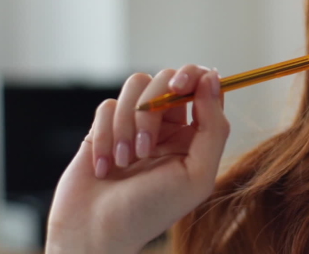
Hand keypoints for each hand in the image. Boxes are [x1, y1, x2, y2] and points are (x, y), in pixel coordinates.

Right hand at [45, 66, 229, 253]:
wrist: (95, 232)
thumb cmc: (150, 212)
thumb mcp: (196, 176)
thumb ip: (213, 127)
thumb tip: (212, 79)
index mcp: (196, 135)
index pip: (204, 85)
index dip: (194, 76)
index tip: (180, 86)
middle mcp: (168, 125)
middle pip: (168, 78)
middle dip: (154, 105)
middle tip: (147, 144)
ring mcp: (135, 123)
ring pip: (136, 85)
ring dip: (128, 123)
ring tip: (127, 161)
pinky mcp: (105, 127)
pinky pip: (107, 104)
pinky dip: (105, 135)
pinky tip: (105, 166)